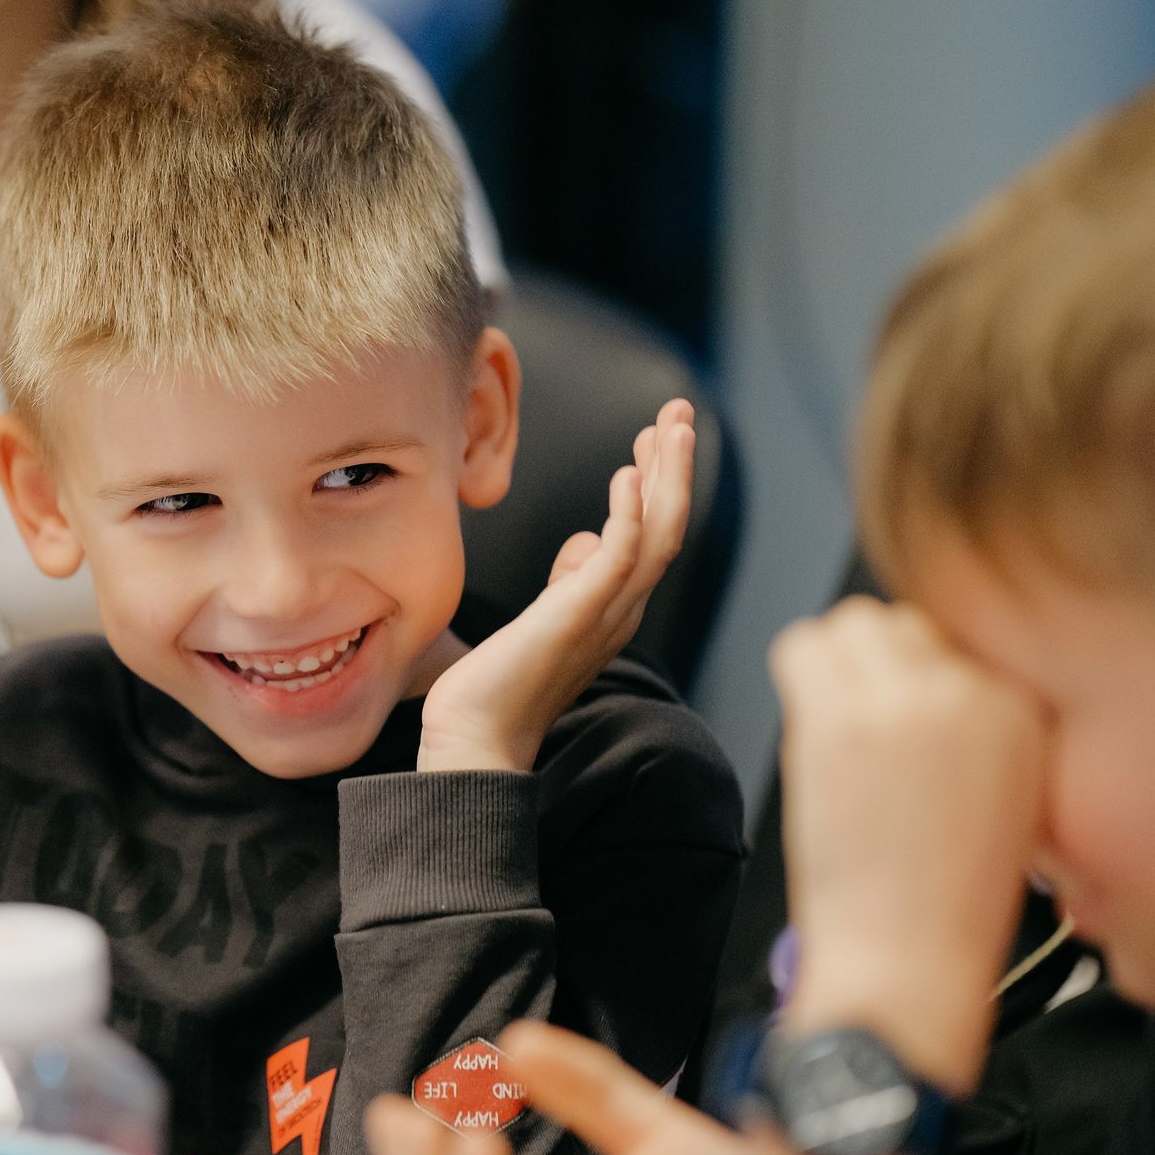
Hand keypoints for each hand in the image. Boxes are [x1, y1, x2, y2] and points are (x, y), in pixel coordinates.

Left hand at [419, 400, 694, 771]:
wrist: (474, 738)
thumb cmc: (497, 685)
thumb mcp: (542, 618)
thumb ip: (568, 582)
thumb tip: (586, 542)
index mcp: (612, 609)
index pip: (649, 535)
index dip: (656, 484)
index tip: (652, 441)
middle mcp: (621, 610)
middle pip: (667, 525)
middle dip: (674, 466)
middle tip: (679, 415)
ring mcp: (606, 615)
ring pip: (659, 533)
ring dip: (668, 477)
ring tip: (672, 428)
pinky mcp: (579, 616)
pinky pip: (620, 557)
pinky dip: (628, 513)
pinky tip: (626, 475)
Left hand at [771, 599, 1044, 1090]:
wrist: (910, 959)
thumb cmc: (950, 898)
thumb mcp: (1013, 791)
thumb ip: (982, 719)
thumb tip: (926, 669)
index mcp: (1027, 707)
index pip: (959, 635)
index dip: (921, 675)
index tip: (907, 722)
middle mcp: (974, 689)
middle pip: (903, 621)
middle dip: (878, 664)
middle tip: (866, 728)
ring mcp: (905, 698)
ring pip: (851, 623)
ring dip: (836, 666)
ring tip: (839, 730)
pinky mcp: (841, 718)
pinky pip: (800, 645)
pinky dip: (797, 677)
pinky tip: (811, 729)